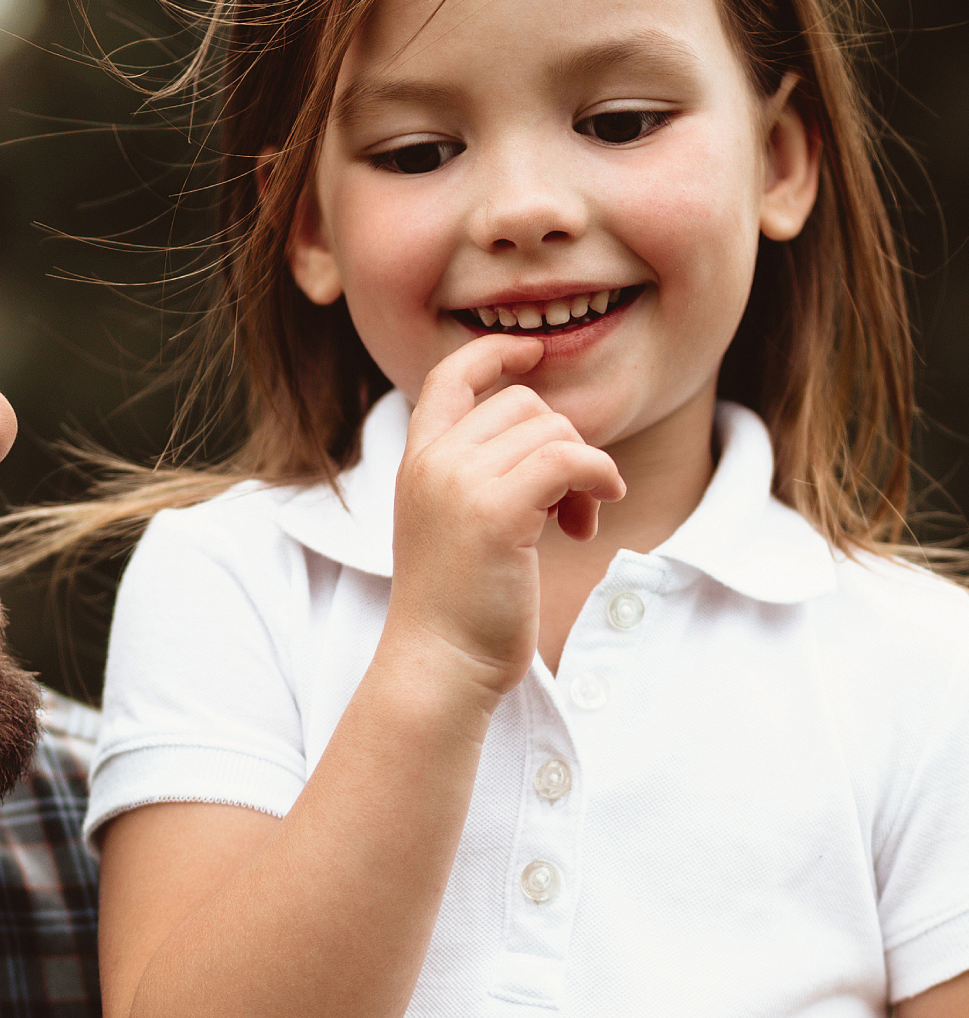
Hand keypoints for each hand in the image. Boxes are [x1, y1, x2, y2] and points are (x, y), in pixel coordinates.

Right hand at [383, 332, 624, 701]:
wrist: (439, 665)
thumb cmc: (457, 608)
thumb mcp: (452, 523)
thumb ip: (479, 475)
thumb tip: (554, 437)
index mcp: (416, 463)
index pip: (449, 376)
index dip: (494, 352)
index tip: (533, 352)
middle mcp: (432, 463)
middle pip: (523, 403)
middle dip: (562, 441)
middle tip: (569, 501)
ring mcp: (459, 484)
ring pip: (552, 430)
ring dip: (584, 470)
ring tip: (575, 521)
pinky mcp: (495, 512)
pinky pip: (570, 459)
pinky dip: (600, 476)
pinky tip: (598, 512)